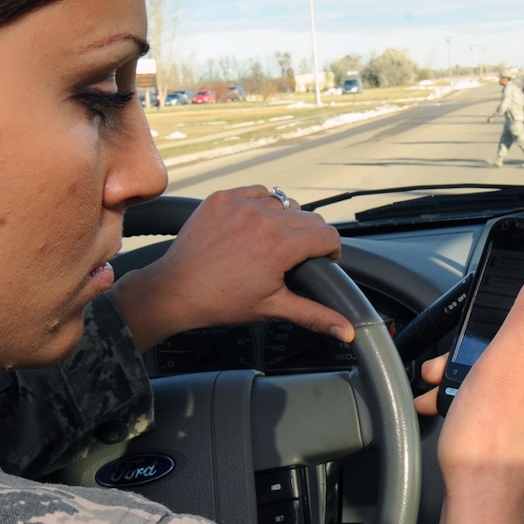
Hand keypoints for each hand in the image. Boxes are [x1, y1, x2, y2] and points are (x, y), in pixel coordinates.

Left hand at [106, 187, 352, 349]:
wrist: (176, 290)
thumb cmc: (222, 302)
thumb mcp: (273, 308)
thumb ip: (315, 316)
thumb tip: (348, 331)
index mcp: (281, 246)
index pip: (328, 235)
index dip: (331, 251)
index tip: (322, 261)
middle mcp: (264, 219)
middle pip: (309, 217)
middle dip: (310, 237)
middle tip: (293, 257)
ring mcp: (241, 205)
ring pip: (284, 203)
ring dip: (284, 219)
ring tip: (270, 242)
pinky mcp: (223, 198)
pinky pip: (257, 192)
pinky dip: (260, 205)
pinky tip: (252, 226)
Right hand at [424, 255, 523, 523]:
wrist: (482, 505)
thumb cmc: (488, 441)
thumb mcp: (504, 361)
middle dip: (499, 326)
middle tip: (465, 337)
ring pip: (520, 361)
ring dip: (480, 359)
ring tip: (445, 374)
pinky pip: (510, 390)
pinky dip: (480, 387)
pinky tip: (450, 399)